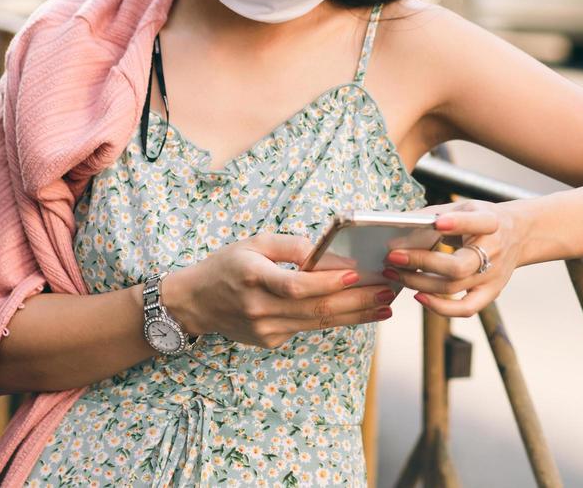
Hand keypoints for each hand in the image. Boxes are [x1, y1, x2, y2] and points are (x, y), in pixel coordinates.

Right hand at [164, 232, 399, 347]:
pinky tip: (358, 311)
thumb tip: (326, 252)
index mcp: (253, 278)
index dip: (326, 282)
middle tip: (387, 292)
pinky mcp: (270, 341)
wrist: (195, 302)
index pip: (295, 286)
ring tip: (384, 306)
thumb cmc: (227, 265)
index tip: (355, 275)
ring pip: (318, 323)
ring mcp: (265, 330)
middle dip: (356, 301)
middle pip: (315, 309)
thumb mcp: (254, 242)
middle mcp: (259, 308)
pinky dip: (334, 319)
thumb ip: (291, 246)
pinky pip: (307, 328)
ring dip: (355, 315)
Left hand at [383, 200, 523, 316]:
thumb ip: (433, 215)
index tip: (437, 222)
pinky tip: (418, 296)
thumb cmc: (481, 219)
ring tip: (394, 273)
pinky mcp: (492, 293)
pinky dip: (440, 307)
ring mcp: (494, 275)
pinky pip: (466, 309)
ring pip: (453, 287)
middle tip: (393, 257)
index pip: (478, 223)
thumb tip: (394, 224)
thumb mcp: (464, 207)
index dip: (458, 224)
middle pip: (458, 266)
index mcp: (491, 221)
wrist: (518, 234)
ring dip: (418, 282)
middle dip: (422, 262)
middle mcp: (494, 250)